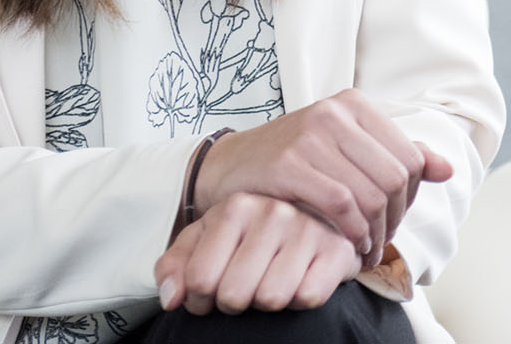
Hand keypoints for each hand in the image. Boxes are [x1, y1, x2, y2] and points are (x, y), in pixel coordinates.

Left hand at [156, 193, 361, 314]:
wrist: (313, 220)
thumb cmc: (250, 238)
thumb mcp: (206, 242)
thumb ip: (177, 266)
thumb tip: (172, 298)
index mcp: (236, 207)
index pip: (200, 279)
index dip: (200, 300)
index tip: (210, 293)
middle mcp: (273, 211)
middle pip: (234, 294)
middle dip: (234, 304)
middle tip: (243, 290)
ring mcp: (308, 228)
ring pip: (271, 299)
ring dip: (266, 304)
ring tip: (270, 284)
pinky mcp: (338, 248)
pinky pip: (308, 297)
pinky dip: (299, 301)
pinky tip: (299, 282)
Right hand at [192, 89, 454, 261]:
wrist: (229, 167)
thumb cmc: (293, 162)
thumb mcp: (346, 150)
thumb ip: (395, 156)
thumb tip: (448, 169)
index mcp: (356, 105)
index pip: (410, 157)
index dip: (410, 197)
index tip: (394, 220)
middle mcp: (336, 113)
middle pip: (394, 177)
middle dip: (394, 219)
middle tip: (380, 243)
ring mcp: (311, 135)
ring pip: (370, 193)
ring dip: (374, 232)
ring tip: (366, 250)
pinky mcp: (289, 163)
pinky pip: (340, 204)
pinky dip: (352, 232)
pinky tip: (348, 245)